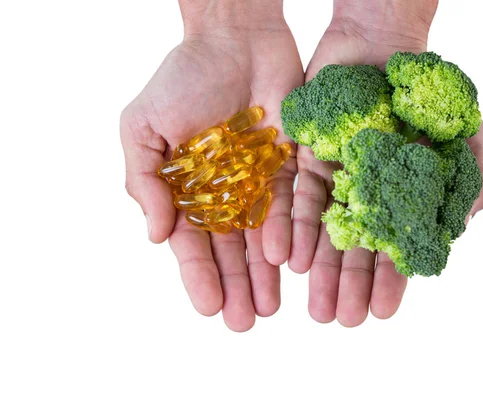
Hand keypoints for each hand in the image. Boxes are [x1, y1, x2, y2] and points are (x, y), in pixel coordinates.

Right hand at [120, 3, 303, 331]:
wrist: (235, 39)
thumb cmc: (183, 78)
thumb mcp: (144, 127)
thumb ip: (144, 181)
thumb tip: (157, 236)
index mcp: (190, 188)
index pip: (194, 241)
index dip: (199, 275)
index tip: (208, 307)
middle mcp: (227, 190)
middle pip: (232, 248)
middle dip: (236, 285)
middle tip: (242, 322)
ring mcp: (261, 179)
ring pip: (265, 235)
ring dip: (265, 273)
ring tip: (268, 307)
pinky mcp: (293, 163)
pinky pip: (293, 204)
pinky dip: (291, 231)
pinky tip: (289, 261)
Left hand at [288, 0, 482, 326]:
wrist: (383, 46)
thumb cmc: (426, 94)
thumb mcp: (462, 133)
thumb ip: (470, 178)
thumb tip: (468, 221)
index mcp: (403, 198)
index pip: (397, 247)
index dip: (391, 281)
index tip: (382, 314)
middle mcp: (366, 196)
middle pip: (356, 249)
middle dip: (349, 286)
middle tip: (339, 320)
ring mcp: (336, 180)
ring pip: (326, 233)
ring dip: (321, 270)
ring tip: (314, 306)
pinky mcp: (308, 160)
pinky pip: (300, 199)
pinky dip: (297, 229)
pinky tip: (292, 260)